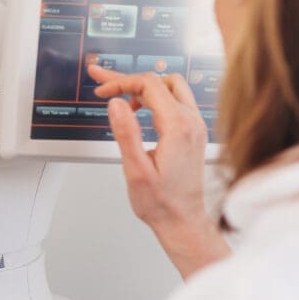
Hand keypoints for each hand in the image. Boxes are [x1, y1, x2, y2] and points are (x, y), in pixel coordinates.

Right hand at [88, 64, 229, 278]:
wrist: (182, 220)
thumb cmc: (161, 202)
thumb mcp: (136, 169)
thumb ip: (126, 133)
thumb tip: (116, 103)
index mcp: (178, 127)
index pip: (149, 85)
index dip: (121, 83)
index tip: (102, 92)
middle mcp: (191, 122)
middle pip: (161, 80)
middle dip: (130, 79)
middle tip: (104, 81)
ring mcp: (195, 126)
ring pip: (172, 87)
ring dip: (145, 88)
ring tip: (120, 96)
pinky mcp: (193, 133)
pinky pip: (177, 102)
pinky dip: (156, 99)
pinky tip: (138, 110)